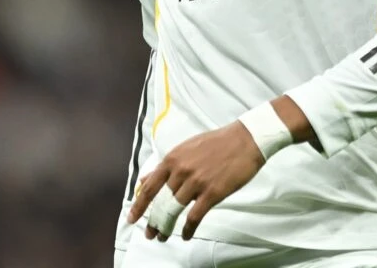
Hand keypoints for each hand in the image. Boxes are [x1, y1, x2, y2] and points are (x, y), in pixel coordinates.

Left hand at [127, 120, 264, 240]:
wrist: (245, 140)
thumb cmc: (216, 143)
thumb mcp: (186, 149)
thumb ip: (165, 166)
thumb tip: (145, 180)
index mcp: (173, 159)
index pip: (150, 187)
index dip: (139, 205)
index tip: (132, 218)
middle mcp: (181, 171)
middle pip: (160, 202)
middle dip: (153, 221)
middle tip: (149, 234)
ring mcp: (196, 182)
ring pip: (174, 210)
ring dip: (167, 227)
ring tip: (163, 236)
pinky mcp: (212, 193)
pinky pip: (195, 216)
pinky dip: (188, 229)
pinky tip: (185, 235)